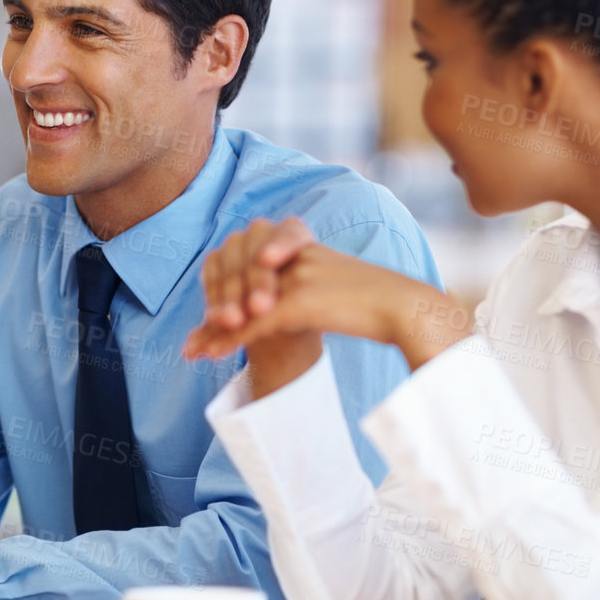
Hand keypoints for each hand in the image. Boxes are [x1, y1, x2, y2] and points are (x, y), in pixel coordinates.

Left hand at [185, 218, 467, 394]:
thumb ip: (301, 283)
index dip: (223, 288)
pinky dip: (228, 341)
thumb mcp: (330, 284)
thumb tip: (275, 302)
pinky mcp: (300, 301)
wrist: (407, 308)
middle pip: (236, 279)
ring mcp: (295, 276)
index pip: (245, 260)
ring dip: (214, 330)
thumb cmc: (376, 301)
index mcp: (298, 244)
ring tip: (194, 351)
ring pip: (240, 303)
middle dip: (212, 311)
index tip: (209, 315)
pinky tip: (210, 355)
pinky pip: (253, 324)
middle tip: (192, 340)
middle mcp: (292, 255)